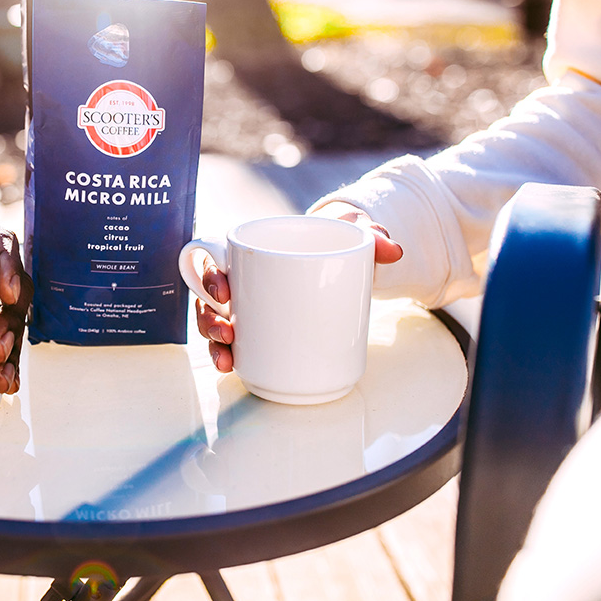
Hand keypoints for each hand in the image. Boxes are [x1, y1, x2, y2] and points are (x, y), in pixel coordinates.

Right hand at [195, 202, 401, 372]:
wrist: (344, 256)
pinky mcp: (256, 328)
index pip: (213, 258)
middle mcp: (240, 278)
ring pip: (213, 322)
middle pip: (207, 297)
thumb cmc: (337, 239)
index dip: (208, 275)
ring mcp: (245, 305)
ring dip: (212, 342)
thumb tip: (393, 250)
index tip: (224, 290)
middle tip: (227, 330)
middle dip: (208, 317)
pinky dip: (226, 354)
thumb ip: (371, 235)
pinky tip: (231, 368)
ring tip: (227, 358)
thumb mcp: (352, 233)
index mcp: (252, 250)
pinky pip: (230, 341)